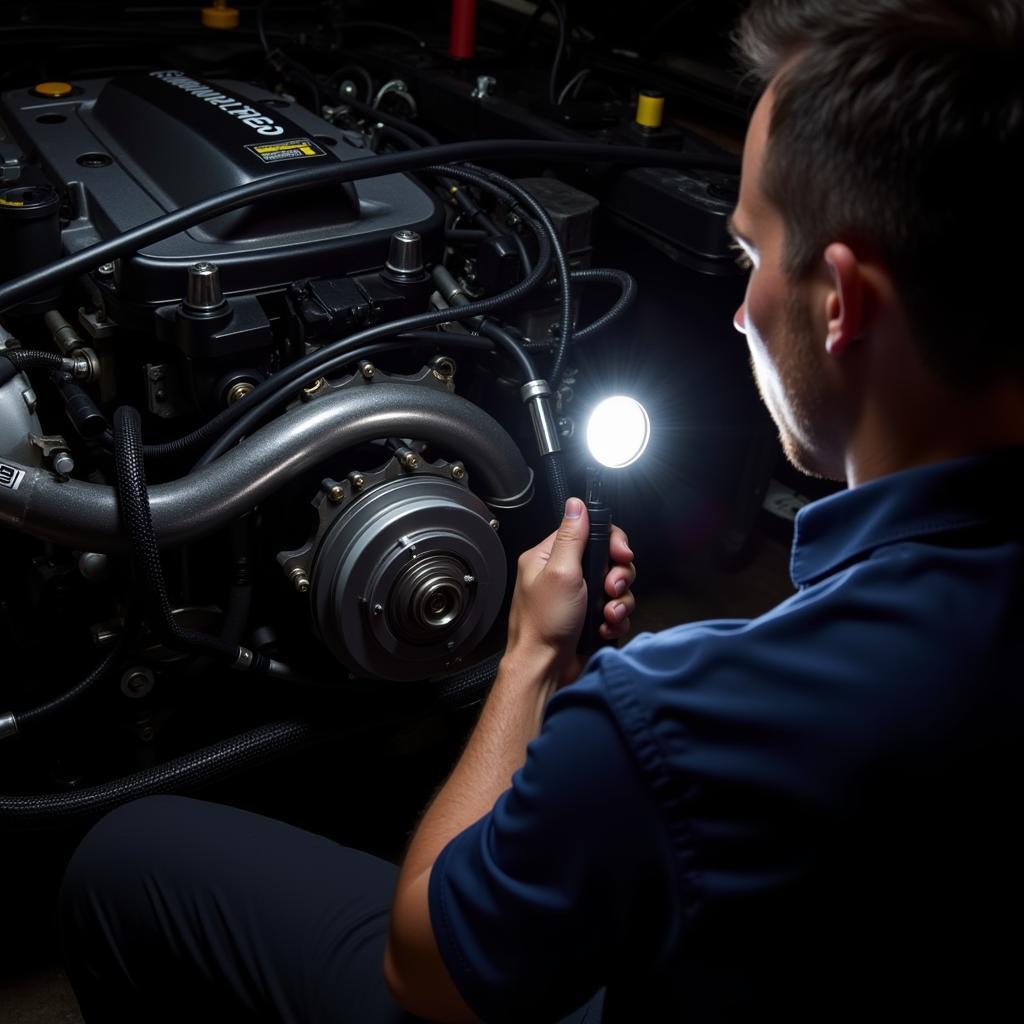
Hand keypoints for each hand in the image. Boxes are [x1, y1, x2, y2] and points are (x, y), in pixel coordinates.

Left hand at [505, 497, 635, 685]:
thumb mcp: (560, 573)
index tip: (621, 553)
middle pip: (608, 559)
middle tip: (611, 588)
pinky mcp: (590, 617)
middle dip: (618, 575)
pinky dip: (615, 619)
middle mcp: (564, 574)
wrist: (545, 671)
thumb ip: (572, 537)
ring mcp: (578, 597)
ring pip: (616, 586)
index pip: (588, 531)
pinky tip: (604, 628)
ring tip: (607, 615)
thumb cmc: (543, 626)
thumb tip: (576, 504)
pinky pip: (615, 609)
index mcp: (549, 557)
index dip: (611, 541)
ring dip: (619, 602)